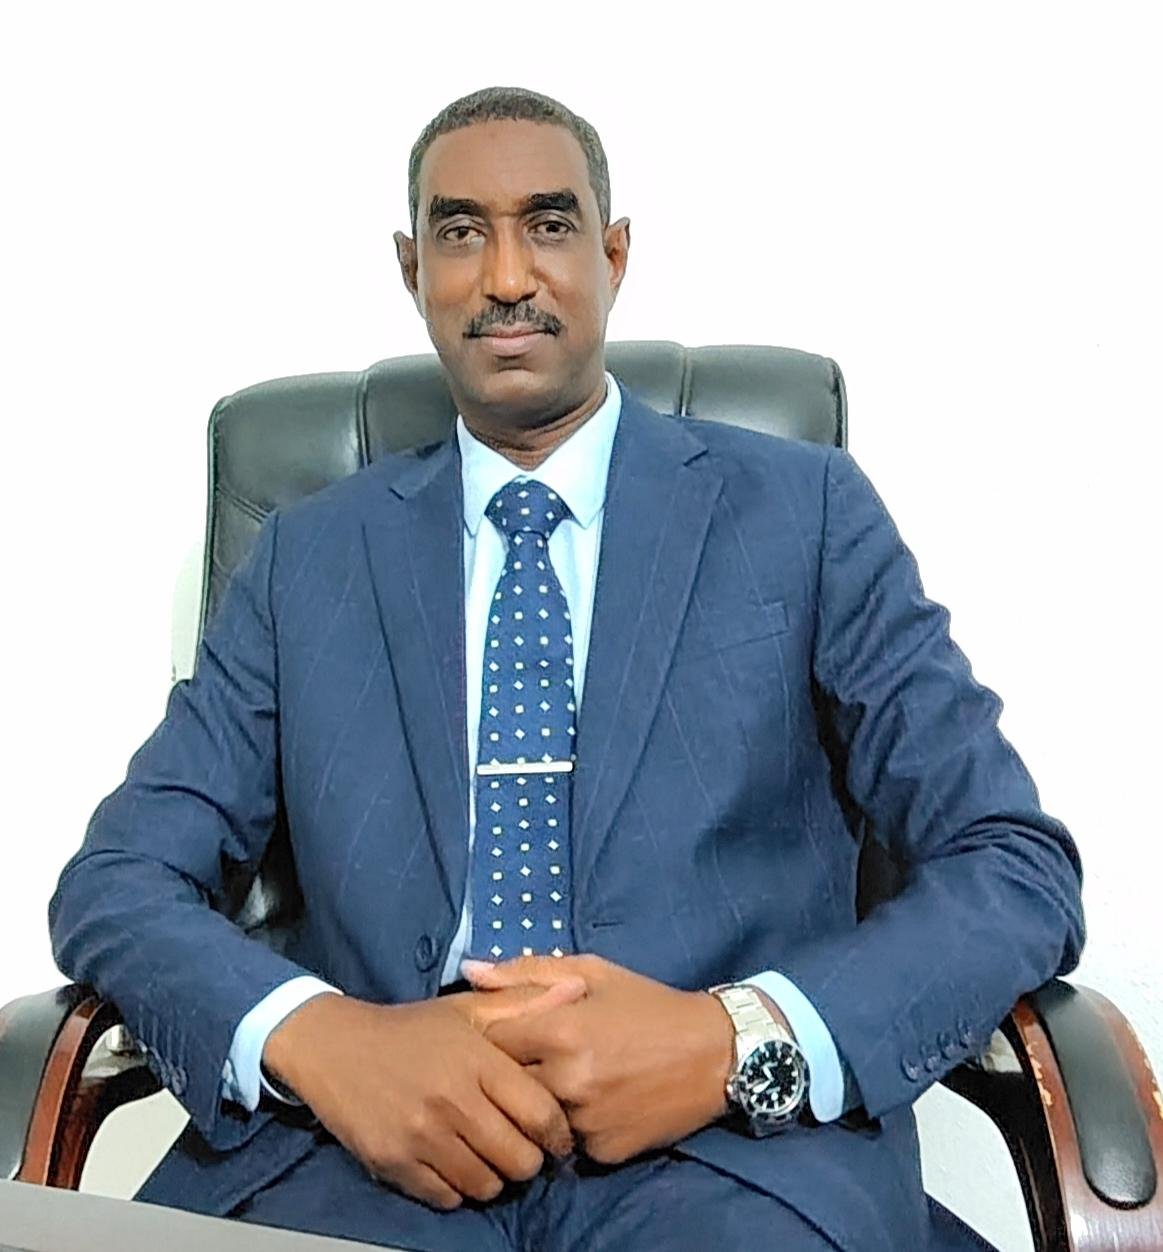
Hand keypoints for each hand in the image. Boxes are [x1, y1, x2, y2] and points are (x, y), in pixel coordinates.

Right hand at [261, 977, 584, 1210]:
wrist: (335, 1047)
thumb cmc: (412, 1029)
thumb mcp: (468, 1008)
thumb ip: (524, 1003)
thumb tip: (575, 989)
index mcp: (477, 1060)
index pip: (540, 1114)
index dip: (558, 1133)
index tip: (556, 1135)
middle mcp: (451, 1101)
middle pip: (518, 1159)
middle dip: (529, 1160)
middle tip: (521, 1148)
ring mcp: (420, 1136)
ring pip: (485, 1185)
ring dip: (494, 1177)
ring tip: (488, 1158)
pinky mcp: (394, 1163)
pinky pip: (446, 1198)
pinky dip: (457, 1189)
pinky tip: (454, 1164)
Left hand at [463, 954, 735, 1164]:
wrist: (715, 1054)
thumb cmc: (649, 1004)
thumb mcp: (594, 972)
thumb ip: (528, 971)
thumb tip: (471, 971)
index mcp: (561, 1030)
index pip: (492, 1043)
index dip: (495, 1037)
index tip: (507, 1034)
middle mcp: (568, 1080)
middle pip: (508, 1085)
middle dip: (514, 1072)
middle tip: (536, 1058)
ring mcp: (585, 1121)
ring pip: (537, 1116)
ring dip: (544, 1100)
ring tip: (571, 1078)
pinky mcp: (604, 1151)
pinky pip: (569, 1141)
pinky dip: (575, 1124)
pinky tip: (597, 1103)